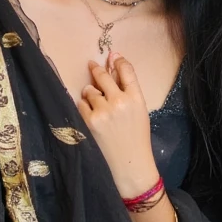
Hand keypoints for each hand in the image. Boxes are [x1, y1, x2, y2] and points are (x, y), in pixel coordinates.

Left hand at [77, 52, 159, 197]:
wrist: (129, 164)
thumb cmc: (136, 139)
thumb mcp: (140, 112)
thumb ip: (129, 92)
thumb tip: (114, 71)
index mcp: (137, 98)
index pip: (126, 71)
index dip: (118, 61)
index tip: (112, 56)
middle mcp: (120, 101)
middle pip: (104, 75)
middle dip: (97, 69)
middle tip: (92, 65)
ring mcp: (103, 110)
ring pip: (90, 90)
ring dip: (90, 92)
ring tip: (96, 103)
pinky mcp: (89, 120)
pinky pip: (81, 104)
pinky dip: (84, 107)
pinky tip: (91, 115)